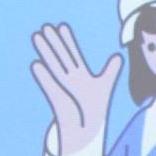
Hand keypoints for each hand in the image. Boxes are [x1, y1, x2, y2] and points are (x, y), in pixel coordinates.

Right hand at [30, 23, 120, 155]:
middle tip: (46, 26)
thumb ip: (111, 71)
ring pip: (53, 66)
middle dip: (54, 42)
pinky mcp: (58, 99)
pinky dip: (44, 76)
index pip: (73, 54)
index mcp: (80, 75)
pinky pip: (49, 85)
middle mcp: (70, 79)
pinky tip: (36, 64)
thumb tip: (118, 56)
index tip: (62, 26)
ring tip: (37, 37)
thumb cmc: (93, 109)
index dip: (68, 40)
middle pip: (61, 56)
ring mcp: (63, 87)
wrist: (87, 130)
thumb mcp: (104, 86)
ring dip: (46, 53)